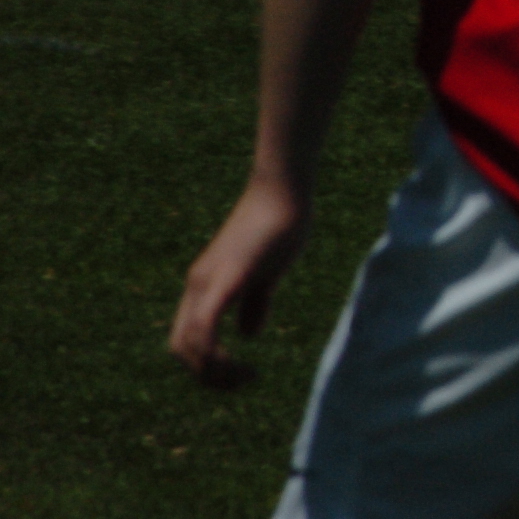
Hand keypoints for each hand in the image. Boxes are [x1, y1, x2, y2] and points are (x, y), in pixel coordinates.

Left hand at [169, 176, 310, 387]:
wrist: (283, 190)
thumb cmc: (280, 224)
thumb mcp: (267, 271)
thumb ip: (256, 301)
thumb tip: (248, 333)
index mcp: (205, 285)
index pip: (187, 338)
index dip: (207, 364)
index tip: (240, 372)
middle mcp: (198, 285)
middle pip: (181, 347)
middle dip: (207, 375)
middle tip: (242, 383)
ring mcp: (208, 282)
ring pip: (188, 344)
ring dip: (213, 372)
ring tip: (246, 377)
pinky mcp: (225, 279)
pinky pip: (205, 328)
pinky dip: (215, 355)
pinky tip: (243, 361)